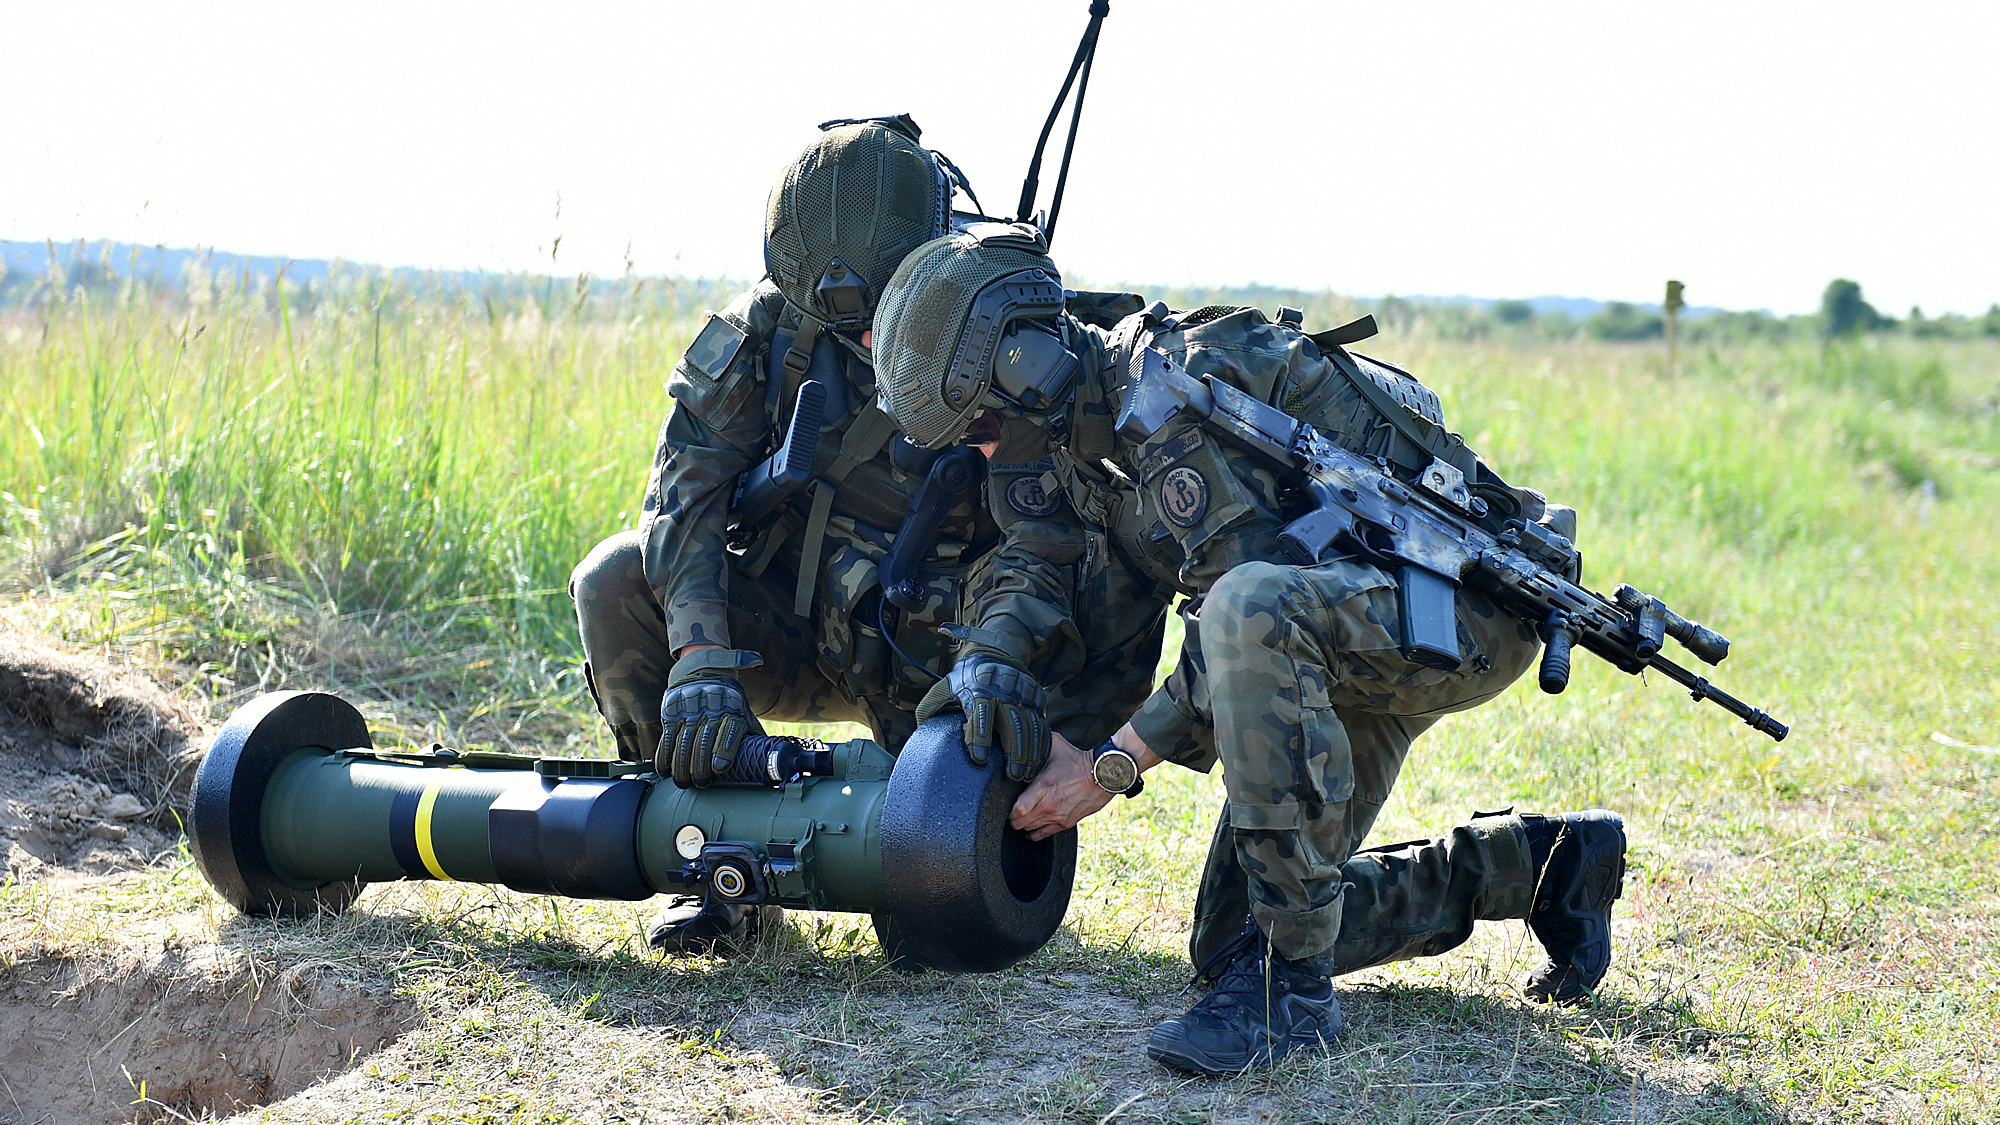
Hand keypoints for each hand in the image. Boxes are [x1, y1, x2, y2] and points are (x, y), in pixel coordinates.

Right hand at [657, 648, 763, 787]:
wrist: (705, 670)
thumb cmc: (729, 703)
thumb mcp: (744, 713)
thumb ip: (753, 735)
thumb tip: (772, 762)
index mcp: (734, 708)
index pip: (730, 730)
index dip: (724, 750)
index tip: (718, 769)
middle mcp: (711, 706)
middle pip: (704, 740)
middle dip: (700, 766)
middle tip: (701, 784)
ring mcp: (689, 707)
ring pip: (683, 741)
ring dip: (681, 766)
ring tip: (684, 783)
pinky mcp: (672, 710)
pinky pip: (667, 736)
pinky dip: (664, 756)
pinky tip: (665, 770)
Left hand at [927, 653, 1048, 781]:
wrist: (994, 653)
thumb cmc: (964, 680)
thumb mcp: (944, 689)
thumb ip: (931, 710)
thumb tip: (921, 736)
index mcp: (978, 687)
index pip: (980, 712)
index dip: (979, 736)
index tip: (979, 759)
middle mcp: (1004, 689)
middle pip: (1012, 720)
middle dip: (1014, 750)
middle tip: (1012, 775)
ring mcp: (1023, 693)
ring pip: (1031, 724)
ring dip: (1030, 752)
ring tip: (1024, 775)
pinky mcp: (1037, 697)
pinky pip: (1042, 723)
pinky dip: (1041, 744)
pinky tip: (1037, 762)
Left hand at [1009, 733, 1113, 839]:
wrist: (1102, 775)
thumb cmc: (1079, 761)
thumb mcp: (1056, 746)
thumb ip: (1038, 744)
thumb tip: (1026, 737)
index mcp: (1042, 787)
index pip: (1018, 809)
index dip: (1009, 809)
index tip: (1008, 805)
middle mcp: (1048, 806)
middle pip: (1020, 823)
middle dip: (1013, 819)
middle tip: (1013, 813)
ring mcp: (1057, 817)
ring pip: (1030, 830)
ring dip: (1024, 825)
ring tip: (1022, 819)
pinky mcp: (1066, 823)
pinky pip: (1044, 835)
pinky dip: (1036, 833)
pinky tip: (1033, 829)